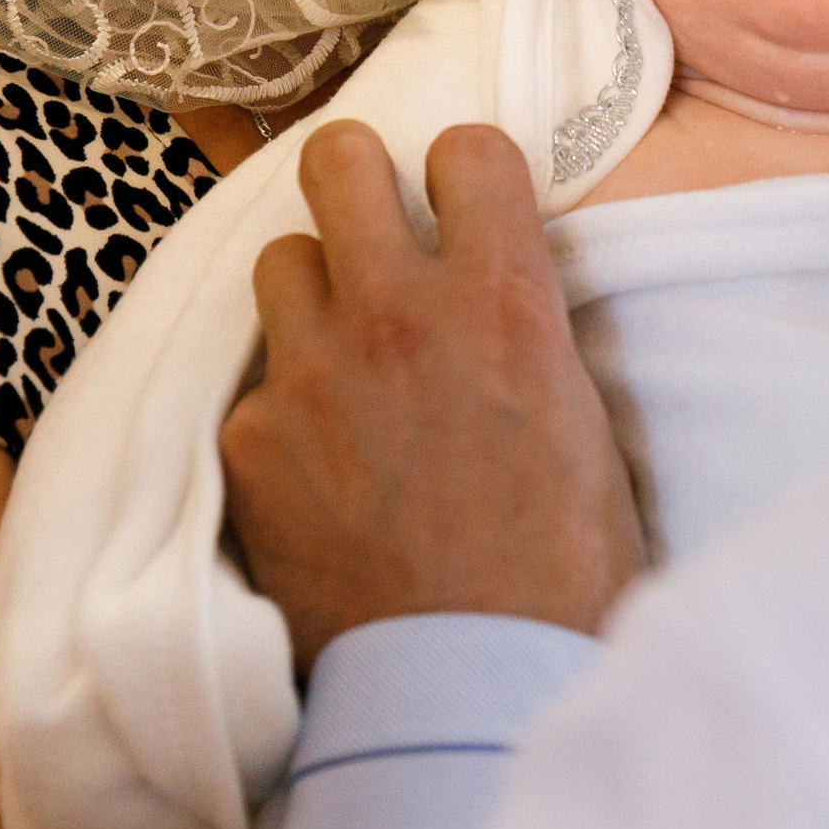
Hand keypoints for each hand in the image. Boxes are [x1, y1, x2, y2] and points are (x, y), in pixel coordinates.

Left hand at [222, 122, 644, 670]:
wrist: (471, 680)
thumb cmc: (560, 564)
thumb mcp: (579, 419)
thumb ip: (525, 329)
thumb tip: (499, 291)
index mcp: (504, 299)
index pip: (465, 149)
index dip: (463, 172)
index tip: (462, 201)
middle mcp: (399, 311)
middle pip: (338, 161)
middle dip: (354, 177)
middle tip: (369, 219)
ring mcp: (311, 372)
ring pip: (279, 260)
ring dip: (311, 290)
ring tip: (340, 350)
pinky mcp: (249, 439)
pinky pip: (253, 383)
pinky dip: (281, 409)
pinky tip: (316, 463)